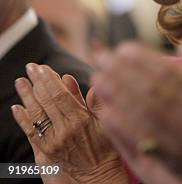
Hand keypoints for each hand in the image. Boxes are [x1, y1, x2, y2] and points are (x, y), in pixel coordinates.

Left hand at [11, 64, 127, 183]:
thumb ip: (93, 101)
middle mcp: (64, 130)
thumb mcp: (106, 122)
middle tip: (30, 67)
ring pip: (36, 114)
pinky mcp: (45, 151)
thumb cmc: (107, 148)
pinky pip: (30, 131)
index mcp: (81, 120)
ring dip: (26, 96)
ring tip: (20, 81)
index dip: (49, 79)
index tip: (43, 67)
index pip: (60, 94)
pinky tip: (17, 107)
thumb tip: (79, 82)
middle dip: (36, 82)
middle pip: (45, 101)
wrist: (98, 177)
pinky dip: (22, 118)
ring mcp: (53, 141)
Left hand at [93, 41, 181, 182]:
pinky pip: (136, 137)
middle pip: (147, 87)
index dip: (142, 58)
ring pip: (138, 110)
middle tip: (102, 57)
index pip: (166, 71)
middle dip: (121, 70)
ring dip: (115, 93)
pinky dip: (119, 123)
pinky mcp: (164, 155)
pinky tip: (105, 110)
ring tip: (98, 78)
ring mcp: (175, 136)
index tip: (123, 48)